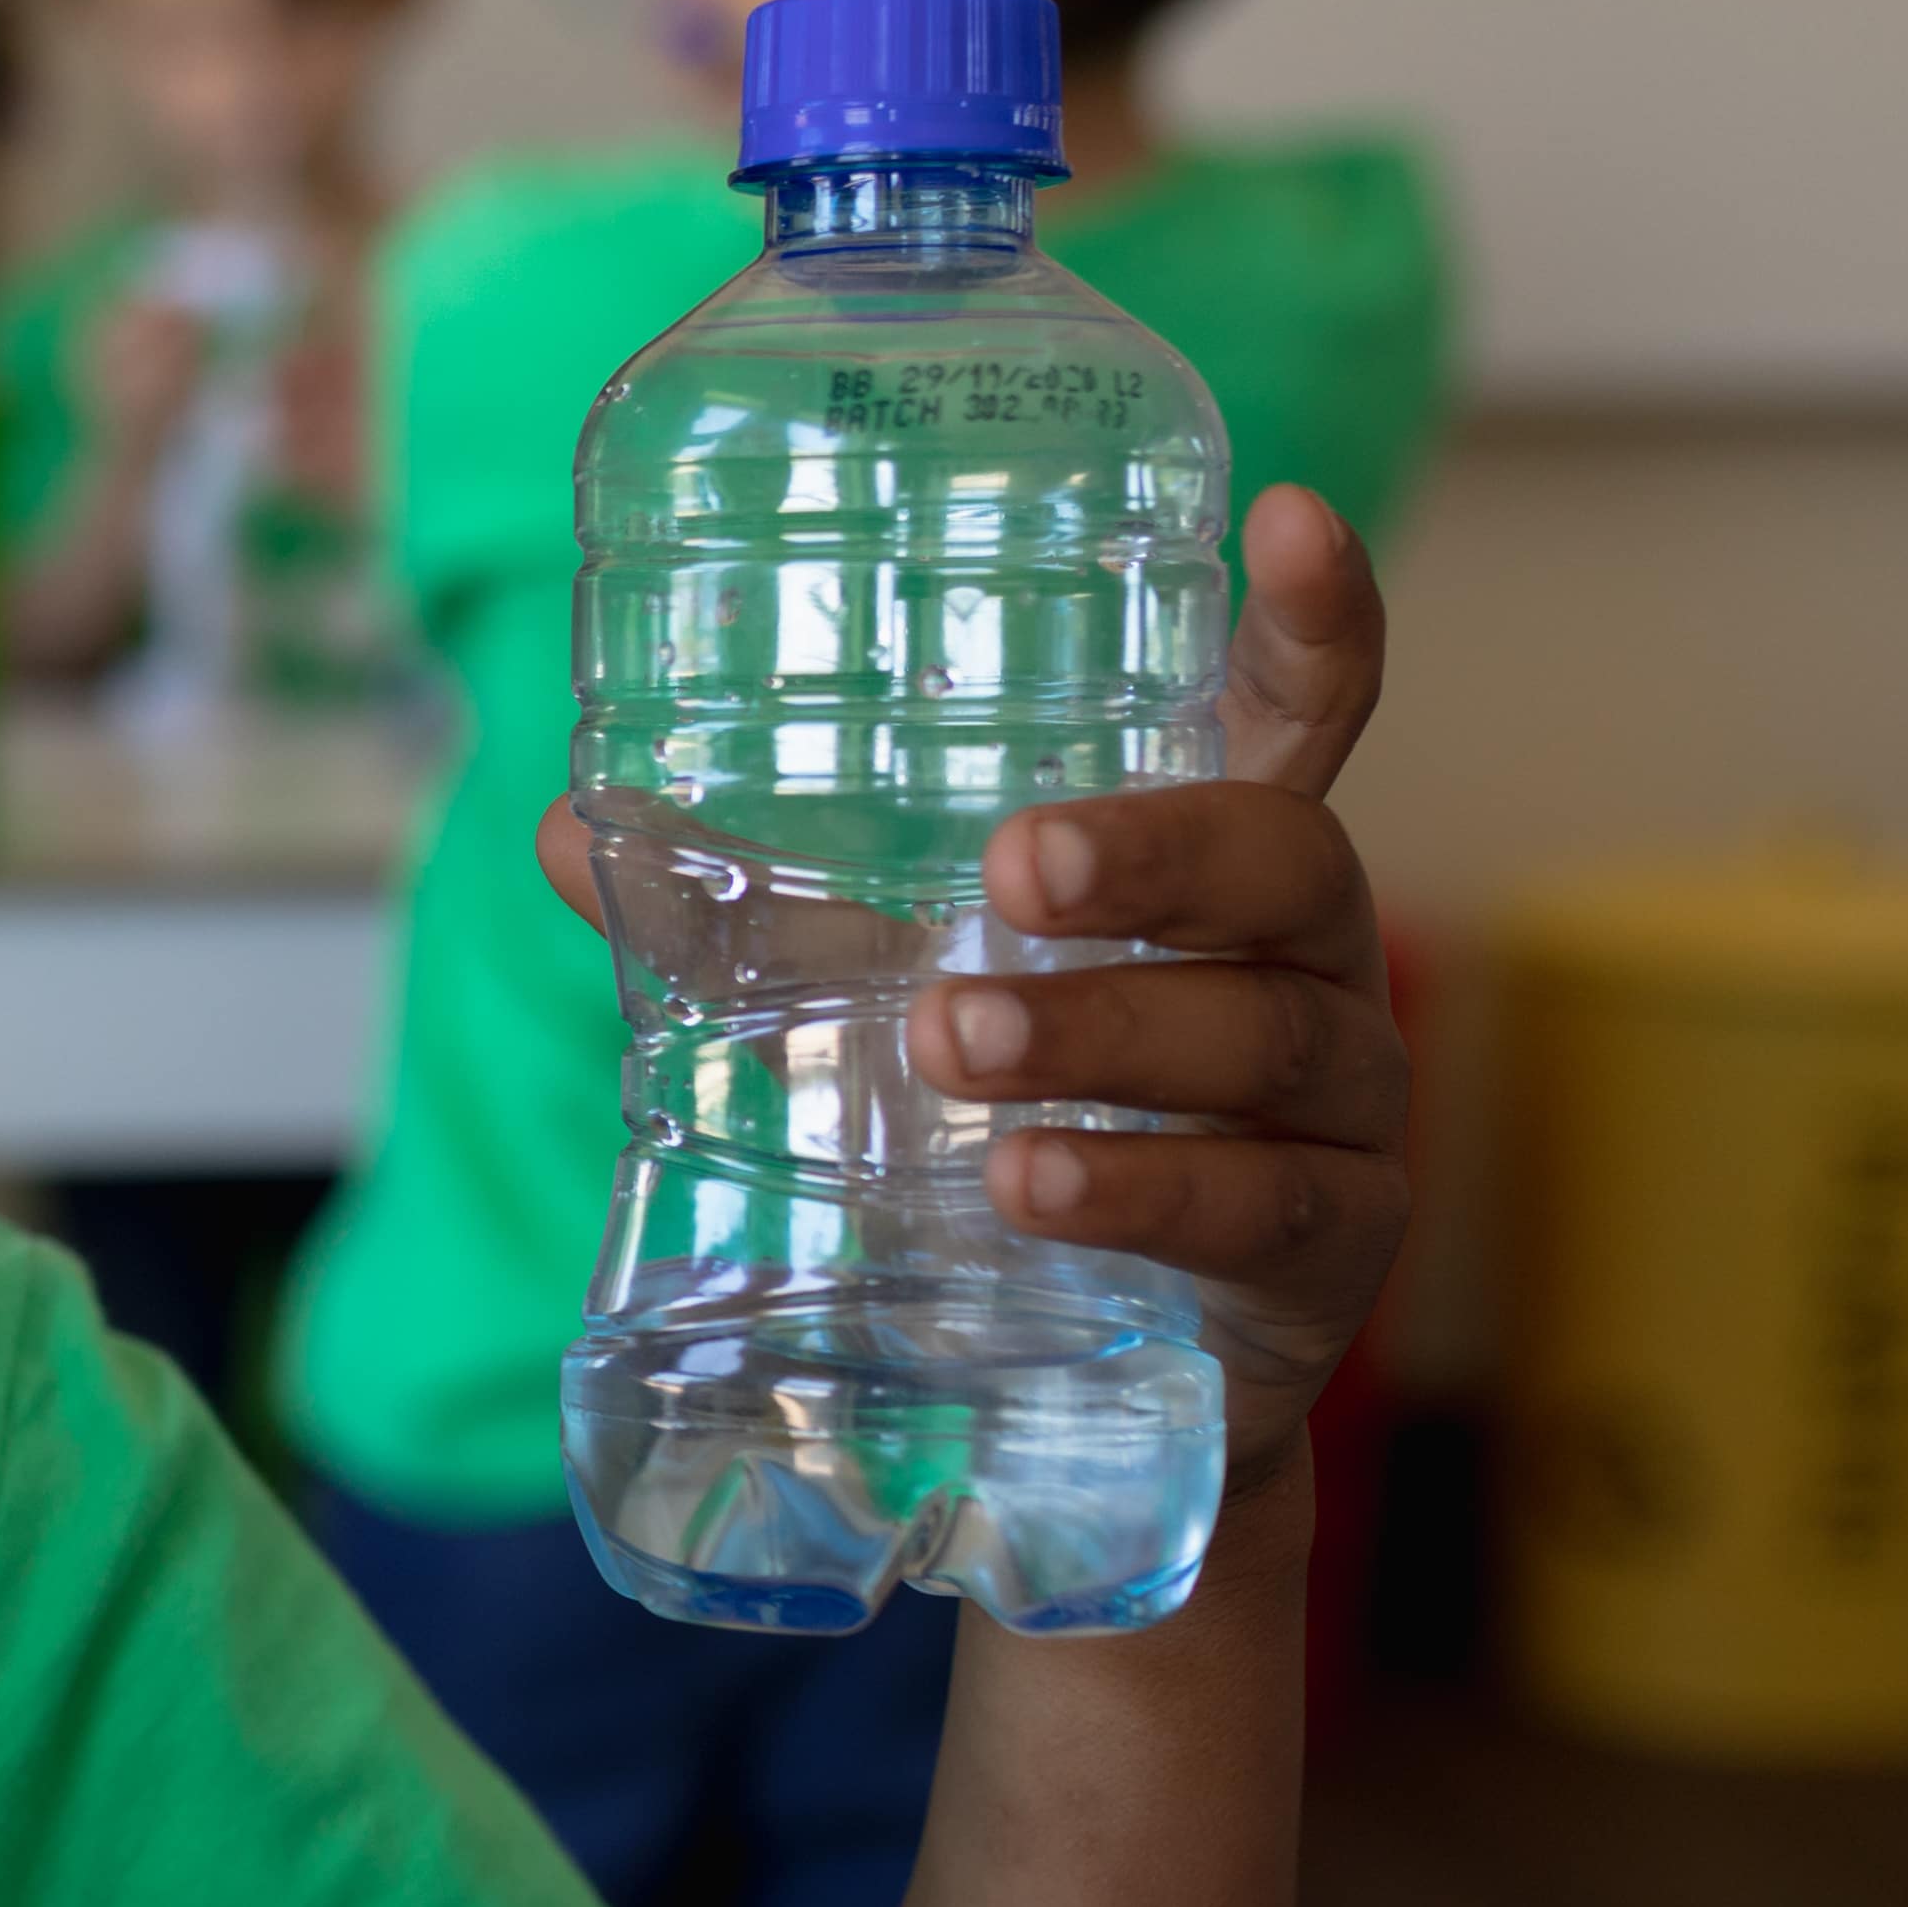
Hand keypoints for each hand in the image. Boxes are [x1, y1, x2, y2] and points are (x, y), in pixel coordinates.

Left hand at [539, 487, 1410, 1469]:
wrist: (1083, 1389)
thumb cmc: (998, 1135)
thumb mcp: (884, 1011)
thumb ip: (759, 927)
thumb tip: (563, 832)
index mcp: (1209, 874)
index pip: (1301, 717)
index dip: (1315, 621)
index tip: (1292, 517)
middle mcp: (1306, 961)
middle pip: (1284, 861)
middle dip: (1153, 855)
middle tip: (1015, 869)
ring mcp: (1344, 1102)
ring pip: (1261, 1033)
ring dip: (1107, 1036)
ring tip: (958, 1050)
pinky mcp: (1337, 1245)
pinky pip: (1263, 1201)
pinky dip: (1146, 1187)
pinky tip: (1037, 1187)